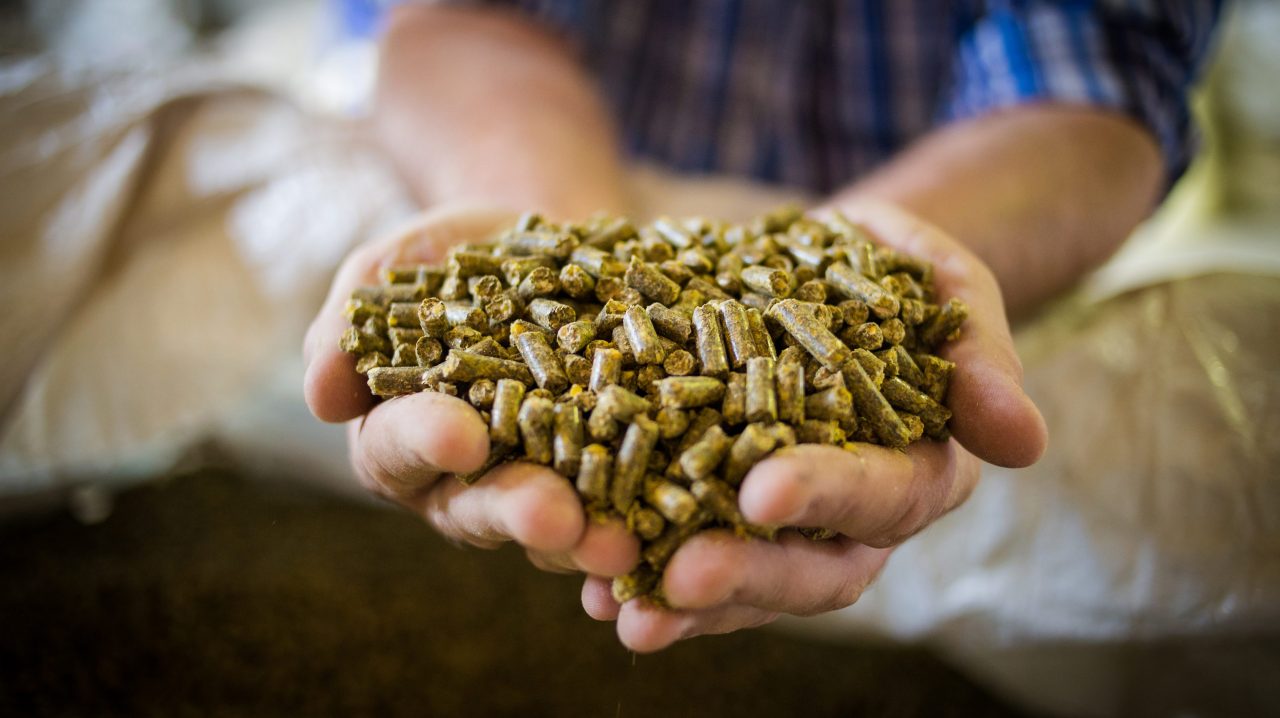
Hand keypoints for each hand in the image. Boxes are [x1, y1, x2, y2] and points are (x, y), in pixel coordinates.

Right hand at [303, 204, 638, 576]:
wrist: (550, 245)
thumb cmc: (456, 256)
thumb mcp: (398, 266)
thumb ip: (353, 323)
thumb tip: (320, 394)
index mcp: (399, 436)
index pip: (400, 447)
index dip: (428, 442)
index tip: (461, 435)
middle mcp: (466, 480)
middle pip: (482, 508)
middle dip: (517, 511)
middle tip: (552, 515)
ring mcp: (544, 485)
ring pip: (560, 526)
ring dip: (590, 537)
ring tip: (623, 541)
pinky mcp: (613, 478)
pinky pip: (628, 507)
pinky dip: (652, 520)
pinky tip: (679, 525)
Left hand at [580, 200, 1048, 651]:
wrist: (819, 267)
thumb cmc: (891, 270)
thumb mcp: (941, 280)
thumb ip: (979, 348)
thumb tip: (1023, 440)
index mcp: (919, 466)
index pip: (883, 492)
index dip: (828, 495)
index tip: (764, 490)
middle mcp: (853, 518)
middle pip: (811, 567)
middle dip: (747, 574)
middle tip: (679, 575)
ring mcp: (782, 526)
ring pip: (744, 582)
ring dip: (683, 601)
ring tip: (617, 609)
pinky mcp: (714, 511)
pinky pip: (681, 552)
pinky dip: (639, 571)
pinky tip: (584, 588)